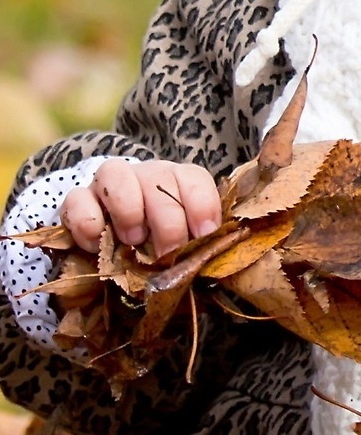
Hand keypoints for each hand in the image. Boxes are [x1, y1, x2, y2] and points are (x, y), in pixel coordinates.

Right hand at [60, 158, 221, 258]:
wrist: (109, 250)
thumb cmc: (155, 247)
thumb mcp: (181, 247)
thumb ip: (196, 247)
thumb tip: (211, 261)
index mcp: (177, 183)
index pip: (194, 178)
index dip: (202, 204)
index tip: (204, 234)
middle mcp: (145, 176)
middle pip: (158, 178)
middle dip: (168, 220)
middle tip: (168, 253)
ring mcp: (108, 184)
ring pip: (114, 173)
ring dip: (128, 209)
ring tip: (133, 240)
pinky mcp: (76, 201)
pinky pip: (77, 199)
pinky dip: (87, 223)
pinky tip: (95, 245)